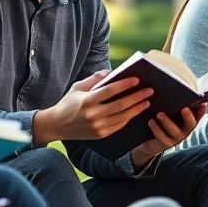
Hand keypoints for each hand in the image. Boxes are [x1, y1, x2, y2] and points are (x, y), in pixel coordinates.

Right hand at [32, 70, 154, 145]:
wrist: (57, 125)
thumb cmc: (68, 103)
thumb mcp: (77, 88)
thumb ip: (94, 79)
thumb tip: (110, 72)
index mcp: (87, 101)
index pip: (109, 91)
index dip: (124, 84)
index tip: (137, 79)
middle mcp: (93, 115)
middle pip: (120, 105)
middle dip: (137, 97)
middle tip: (149, 90)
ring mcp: (98, 126)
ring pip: (123, 117)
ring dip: (137, 108)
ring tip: (147, 101)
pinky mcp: (101, 134)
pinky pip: (119, 125)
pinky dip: (129, 118)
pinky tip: (136, 111)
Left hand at [130, 103, 206, 169]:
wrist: (151, 141)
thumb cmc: (163, 122)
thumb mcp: (170, 112)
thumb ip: (176, 104)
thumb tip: (179, 89)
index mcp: (188, 122)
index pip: (199, 116)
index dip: (202, 110)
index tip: (204, 103)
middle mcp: (185, 131)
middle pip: (190, 125)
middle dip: (188, 116)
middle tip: (184, 108)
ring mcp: (176, 139)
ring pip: (174, 131)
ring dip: (167, 122)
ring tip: (159, 114)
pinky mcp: (166, 144)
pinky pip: (162, 137)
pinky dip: (156, 129)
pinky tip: (150, 121)